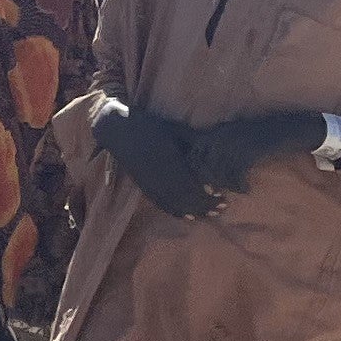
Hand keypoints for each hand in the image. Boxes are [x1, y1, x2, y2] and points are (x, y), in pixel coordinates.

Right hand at [97, 106, 218, 219]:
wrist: (119, 129)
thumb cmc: (151, 125)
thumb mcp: (176, 129)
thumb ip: (195, 141)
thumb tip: (219, 149)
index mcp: (169, 161)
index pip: (191, 186)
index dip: (206, 195)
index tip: (222, 196)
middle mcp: (159, 176)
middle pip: (185, 199)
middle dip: (204, 206)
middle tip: (221, 207)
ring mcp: (149, 183)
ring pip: (174, 204)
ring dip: (193, 211)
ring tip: (209, 213)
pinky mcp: (143, 186)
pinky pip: (161, 204)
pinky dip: (176, 211)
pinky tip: (188, 215)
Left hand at [188, 110, 327, 195]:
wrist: (292, 128)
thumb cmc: (265, 136)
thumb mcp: (238, 137)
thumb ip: (221, 148)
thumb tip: (204, 169)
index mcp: (217, 132)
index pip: (194, 154)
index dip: (198, 172)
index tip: (208, 183)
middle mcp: (222, 136)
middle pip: (203, 165)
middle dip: (210, 182)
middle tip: (218, 193)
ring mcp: (235, 143)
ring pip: (218, 172)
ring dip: (226, 185)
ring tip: (237, 189)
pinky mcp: (250, 152)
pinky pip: (236, 174)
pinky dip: (239, 185)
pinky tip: (246, 189)